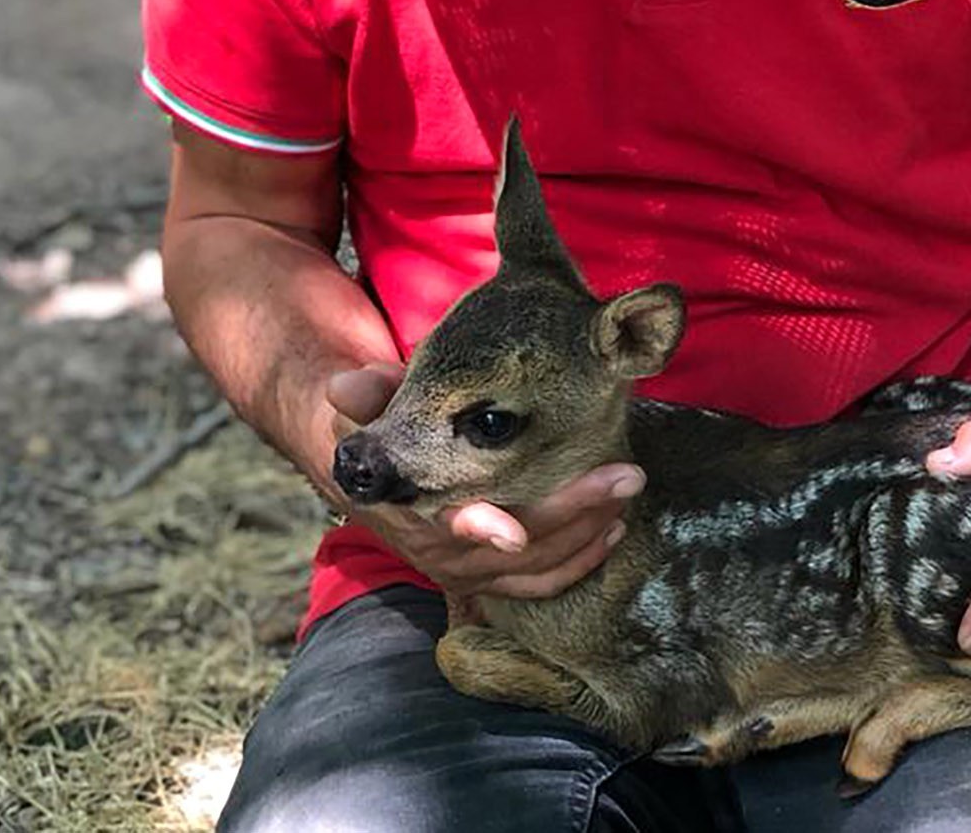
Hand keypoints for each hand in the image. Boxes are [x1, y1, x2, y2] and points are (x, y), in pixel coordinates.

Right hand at [326, 364, 641, 599]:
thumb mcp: (370, 408)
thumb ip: (369, 397)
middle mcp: (443, 552)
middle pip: (517, 547)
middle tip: (626, 475)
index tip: (512, 530)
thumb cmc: (383, 431)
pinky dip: (580, 561)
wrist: (377, 476)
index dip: (479, 531)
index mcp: (413, 512)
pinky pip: (541, 583)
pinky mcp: (494, 576)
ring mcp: (471, 570)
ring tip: (627, 494)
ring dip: (588, 534)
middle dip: (574, 511)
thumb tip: (344, 387)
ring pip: (537, 569)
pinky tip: (614, 530)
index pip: (448, 528)